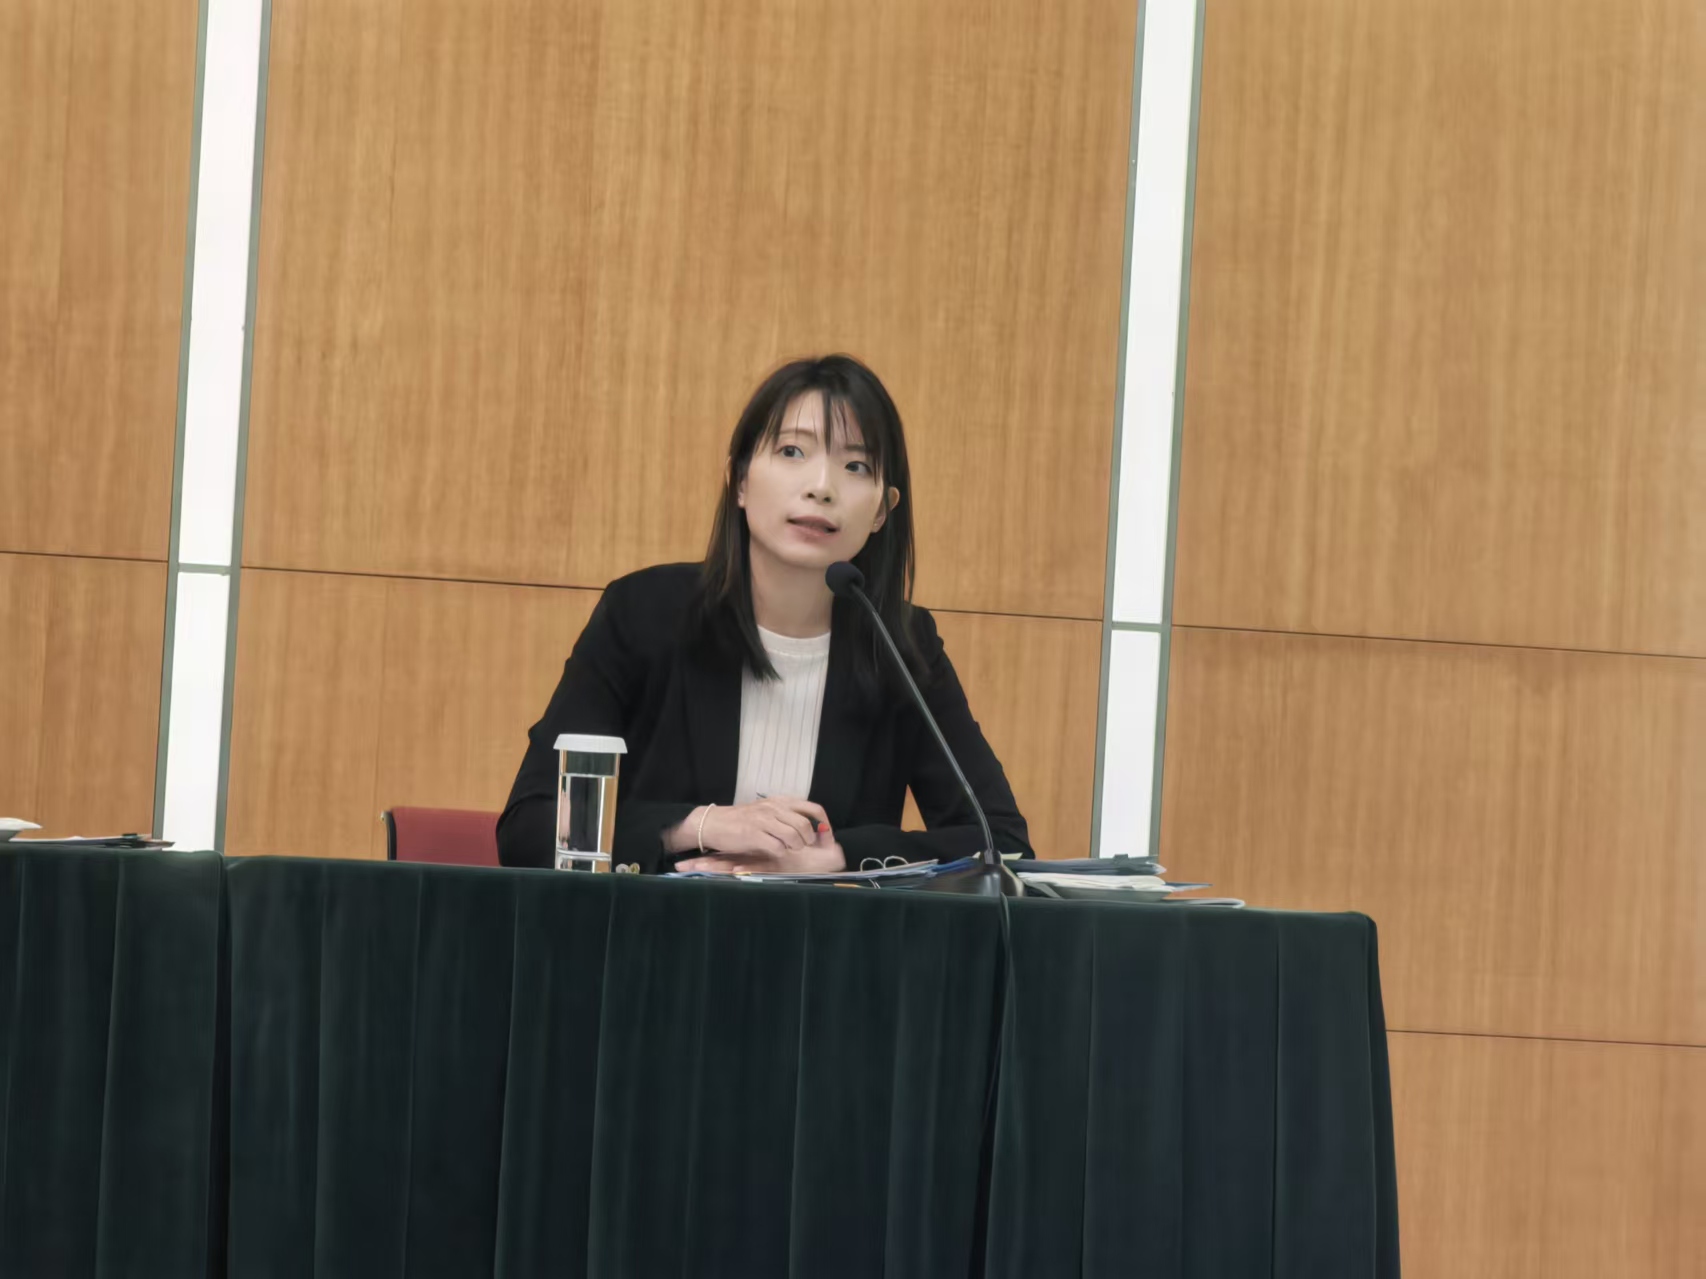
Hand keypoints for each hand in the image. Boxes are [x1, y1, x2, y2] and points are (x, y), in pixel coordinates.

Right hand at [675, 797, 845, 874]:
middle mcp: (774, 808)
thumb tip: (809, 829)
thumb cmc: (742, 819)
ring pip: (793, 836)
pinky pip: (777, 847)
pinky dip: (780, 853)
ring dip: (795, 847)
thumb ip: (785, 817)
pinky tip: (774, 852)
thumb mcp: (766, 811)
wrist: (714, 823)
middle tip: (802, 845)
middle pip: (804, 825)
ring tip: (788, 849)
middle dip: (808, 839)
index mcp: (780, 802)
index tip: (824, 833)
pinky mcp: (753, 835)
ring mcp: (763, 821)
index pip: (812, 808)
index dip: (823, 822)